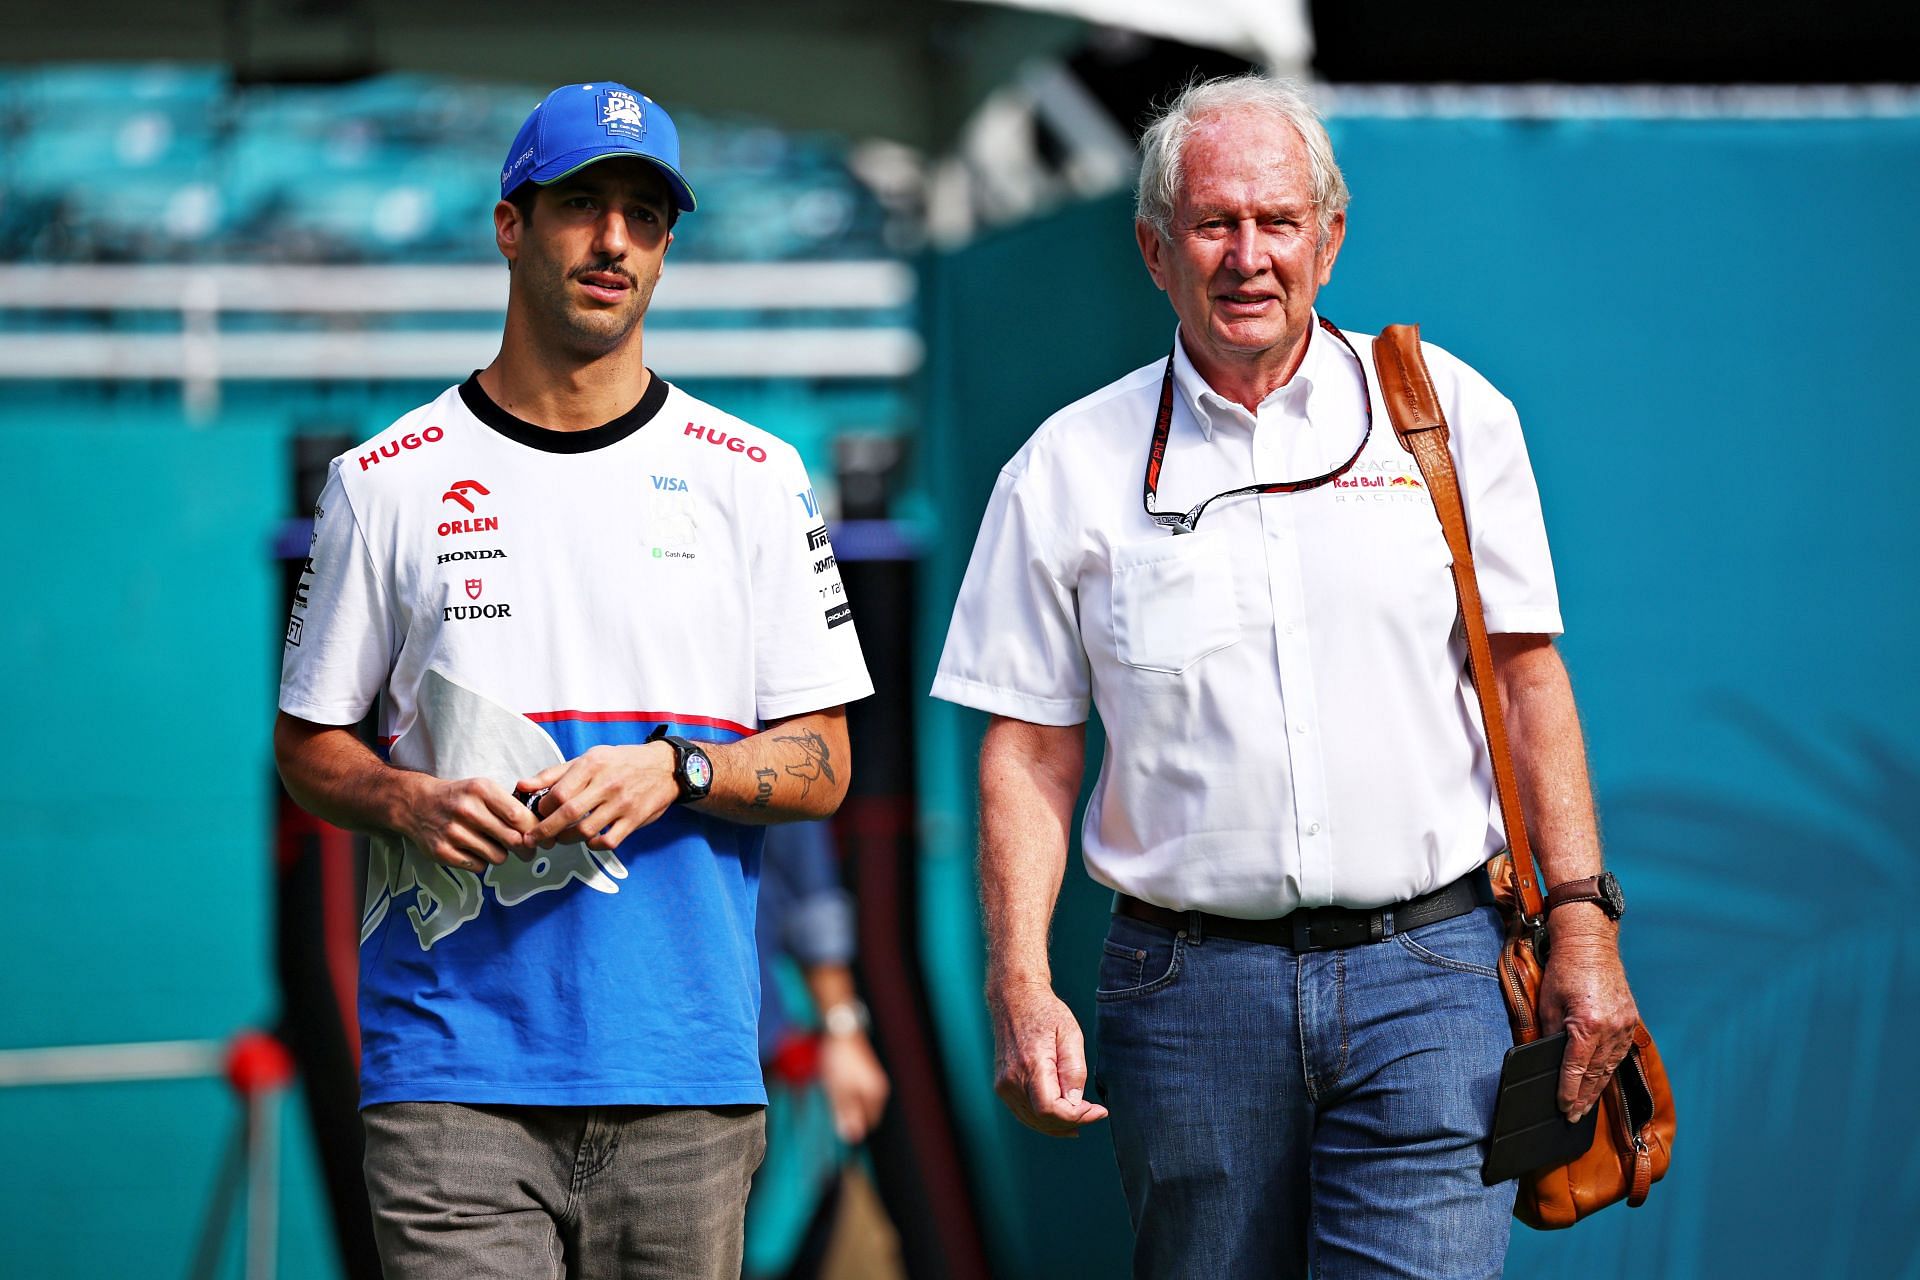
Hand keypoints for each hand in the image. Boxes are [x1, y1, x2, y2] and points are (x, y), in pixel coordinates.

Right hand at [396, 774, 536, 872]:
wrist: (417, 804)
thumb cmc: (458, 797)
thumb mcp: (483, 789)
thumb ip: (509, 805)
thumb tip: (539, 828)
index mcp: (481, 790)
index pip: (518, 815)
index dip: (535, 830)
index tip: (542, 837)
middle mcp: (467, 811)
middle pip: (512, 839)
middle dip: (525, 848)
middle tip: (528, 850)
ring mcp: (454, 833)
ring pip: (498, 857)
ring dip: (501, 854)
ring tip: (494, 845)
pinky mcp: (443, 852)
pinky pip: (479, 866)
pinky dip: (482, 862)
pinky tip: (474, 850)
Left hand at [516, 742, 677, 851]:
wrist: (664, 767)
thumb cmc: (621, 762)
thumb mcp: (588, 758)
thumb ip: (554, 774)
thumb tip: (521, 786)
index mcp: (592, 765)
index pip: (557, 793)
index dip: (542, 809)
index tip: (539, 814)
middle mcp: (606, 783)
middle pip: (568, 813)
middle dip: (545, 831)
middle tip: (534, 839)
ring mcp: (622, 803)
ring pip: (586, 830)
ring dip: (568, 839)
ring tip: (562, 838)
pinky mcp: (635, 819)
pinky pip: (609, 841)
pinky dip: (595, 845)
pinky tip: (590, 840)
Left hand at [818, 1031, 889, 1143]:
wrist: (841, 1031)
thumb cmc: (840, 1061)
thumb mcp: (840, 1092)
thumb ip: (847, 1114)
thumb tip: (853, 1136)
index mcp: (876, 1095)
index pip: (869, 1123)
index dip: (852, 1125)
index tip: (837, 1116)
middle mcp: (879, 1088)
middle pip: (864, 1112)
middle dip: (849, 1111)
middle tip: (833, 1098)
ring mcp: (873, 1078)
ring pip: (859, 1100)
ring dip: (845, 1100)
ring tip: (833, 1086)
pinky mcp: (865, 1071)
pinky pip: (857, 1089)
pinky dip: (846, 1090)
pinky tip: (836, 1079)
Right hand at [988, 979, 1108, 1136]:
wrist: (1014, 1000)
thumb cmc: (1045, 1013)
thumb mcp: (1070, 1033)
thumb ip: (1074, 1070)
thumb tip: (1075, 1103)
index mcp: (1031, 1064)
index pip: (1050, 1109)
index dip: (1076, 1117)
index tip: (1098, 1110)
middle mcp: (1012, 1079)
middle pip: (1043, 1120)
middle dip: (1073, 1122)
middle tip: (1095, 1112)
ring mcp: (1004, 1085)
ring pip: (1034, 1122)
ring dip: (1060, 1125)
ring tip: (1083, 1116)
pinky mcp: (1002, 1087)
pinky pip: (1025, 1114)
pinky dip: (1045, 1121)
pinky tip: (1063, 1118)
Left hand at [1536, 906, 1640, 1123]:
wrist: (1590, 943)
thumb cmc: (1564, 970)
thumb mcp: (1548, 1003)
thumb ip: (1549, 1034)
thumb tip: (1547, 1060)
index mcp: (1588, 1024)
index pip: (1576, 1068)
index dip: (1569, 1091)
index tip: (1562, 1108)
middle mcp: (1611, 1028)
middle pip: (1596, 1073)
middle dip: (1584, 1098)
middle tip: (1572, 1117)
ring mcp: (1625, 1025)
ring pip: (1610, 1066)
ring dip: (1598, 1088)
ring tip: (1585, 1106)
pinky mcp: (1631, 1020)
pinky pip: (1620, 1053)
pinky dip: (1609, 1069)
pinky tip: (1601, 1080)